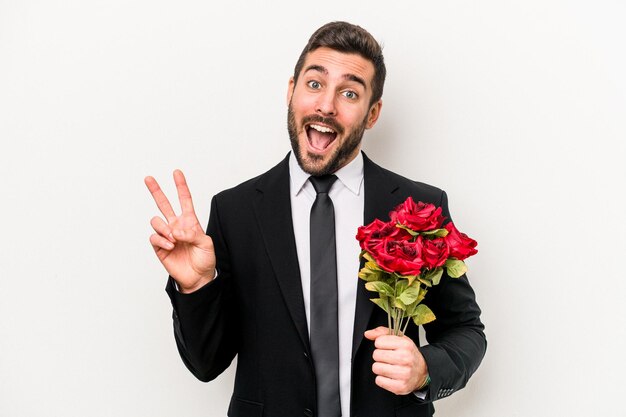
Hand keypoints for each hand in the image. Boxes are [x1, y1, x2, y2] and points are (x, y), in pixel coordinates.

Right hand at [145, 170, 215, 292]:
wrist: (198, 277)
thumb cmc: (204, 259)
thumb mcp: (206, 243)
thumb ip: (193, 234)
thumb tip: (177, 231)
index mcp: (189, 221)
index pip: (184, 200)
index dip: (181, 186)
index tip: (177, 172)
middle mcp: (176, 226)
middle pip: (164, 204)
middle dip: (156, 191)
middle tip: (148, 178)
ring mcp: (166, 236)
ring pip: (156, 221)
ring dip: (164, 228)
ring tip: (174, 239)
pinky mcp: (159, 247)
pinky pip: (154, 237)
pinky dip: (162, 240)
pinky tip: (170, 246)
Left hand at [364, 326, 428, 394]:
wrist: (422, 372)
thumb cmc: (408, 354)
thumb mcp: (399, 338)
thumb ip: (382, 333)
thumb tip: (368, 334)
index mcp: (405, 345)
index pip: (379, 341)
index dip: (380, 344)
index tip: (387, 347)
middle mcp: (405, 358)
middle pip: (376, 355)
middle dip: (379, 356)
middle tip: (388, 358)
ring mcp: (403, 374)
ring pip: (376, 368)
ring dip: (380, 367)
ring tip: (389, 366)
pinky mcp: (400, 386)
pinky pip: (379, 381)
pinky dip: (382, 379)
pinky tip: (390, 376)